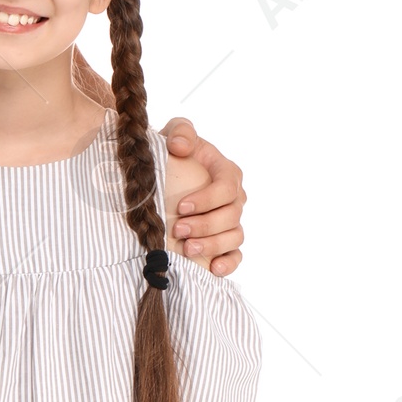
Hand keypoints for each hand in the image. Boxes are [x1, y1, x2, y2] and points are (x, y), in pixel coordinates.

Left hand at [161, 118, 244, 276]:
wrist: (165, 175)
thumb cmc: (172, 153)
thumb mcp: (175, 134)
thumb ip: (181, 131)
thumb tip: (180, 146)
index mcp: (227, 172)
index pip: (226, 187)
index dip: (207, 200)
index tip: (182, 207)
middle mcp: (234, 198)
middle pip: (231, 216)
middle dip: (205, 225)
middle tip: (178, 230)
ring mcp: (232, 221)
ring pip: (234, 237)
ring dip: (212, 246)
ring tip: (187, 250)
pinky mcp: (225, 241)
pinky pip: (235, 255)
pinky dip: (228, 264)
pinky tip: (213, 270)